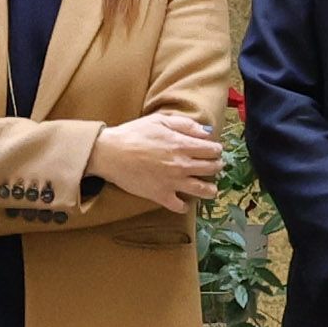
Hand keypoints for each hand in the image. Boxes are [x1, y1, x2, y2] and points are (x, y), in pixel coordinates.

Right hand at [90, 106, 223, 209]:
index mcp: (182, 145)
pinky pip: (179, 206)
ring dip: (210, 189)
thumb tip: (207, 132)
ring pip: (203, 190)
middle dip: (217, 166)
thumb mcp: (160, 120)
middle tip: (214, 166)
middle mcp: (182, 165)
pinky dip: (184, 206)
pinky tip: (184, 202)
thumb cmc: (133, 133)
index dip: (217, 150)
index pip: (212, 150)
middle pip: (212, 169)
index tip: (214, 151)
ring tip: (210, 188)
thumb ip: (186, 125)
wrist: (110, 153)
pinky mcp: (161, 195)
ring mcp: (172, 182)